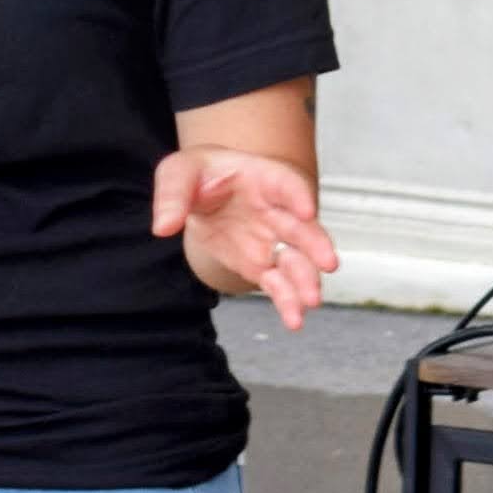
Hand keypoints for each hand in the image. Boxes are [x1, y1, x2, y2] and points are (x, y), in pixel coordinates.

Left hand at [152, 147, 339, 329]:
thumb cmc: (198, 175)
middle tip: (328, 262)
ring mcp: (272, 241)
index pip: (286, 185)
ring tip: (311, 301)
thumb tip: (163, 226)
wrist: (201, 192)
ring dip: (306, 281)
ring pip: (295, 262)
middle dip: (316, 246)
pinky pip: (278, 285)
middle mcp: (277, 212)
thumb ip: (173, 194)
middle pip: (302, 228)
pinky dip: (287, 302)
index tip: (307, 210)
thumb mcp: (179, 172)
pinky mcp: (261, 265)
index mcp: (263, 179)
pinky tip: (294, 320)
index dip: (298, 196)